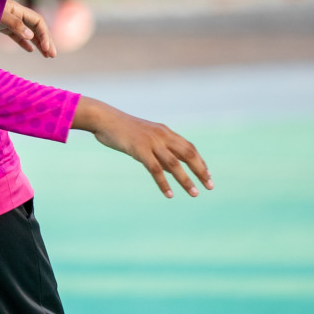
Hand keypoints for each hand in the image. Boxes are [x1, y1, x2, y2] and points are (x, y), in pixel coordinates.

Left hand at [0, 0, 54, 56]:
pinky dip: (25, 43)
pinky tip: (31, 50)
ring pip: (29, 34)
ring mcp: (10, 21)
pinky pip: (17, 36)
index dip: (44, 35)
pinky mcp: (3, 27)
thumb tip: (31, 36)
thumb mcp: (0, 16)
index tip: (46, 48)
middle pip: (37, 28)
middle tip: (53, 55)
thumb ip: (15, 24)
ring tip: (47, 56)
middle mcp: (17, 15)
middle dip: (46, 41)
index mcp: (18, 10)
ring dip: (39, 44)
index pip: (38, 22)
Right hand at [72, 96, 213, 198]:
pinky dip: (164, 183)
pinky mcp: (139, 150)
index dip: (200, 162)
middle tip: (210, 186)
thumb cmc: (121, 129)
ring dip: (186, 180)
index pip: (189, 147)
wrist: (103, 119)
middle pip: (188, 154)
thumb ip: (159, 151)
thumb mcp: (144, 138)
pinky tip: (170, 194)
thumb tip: (173, 169)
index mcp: (164, 131)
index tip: (208, 175)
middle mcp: (162, 135)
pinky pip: (155, 169)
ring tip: (195, 193)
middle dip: (200, 171)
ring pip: (174, 164)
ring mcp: (151, 142)